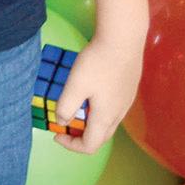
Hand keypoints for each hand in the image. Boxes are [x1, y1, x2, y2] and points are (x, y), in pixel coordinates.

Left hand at [53, 33, 146, 156]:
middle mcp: (119, 114)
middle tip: (64, 124)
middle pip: (100, 137)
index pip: (90, 146)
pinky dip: (98, 112)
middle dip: (80, 136)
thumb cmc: (98, 63)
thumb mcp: (75, 85)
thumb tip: (62, 121)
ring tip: (75, 108)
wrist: (124, 39)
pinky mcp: (128, 90)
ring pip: (107, 123)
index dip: (71, 145)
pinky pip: (113, 110)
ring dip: (90, 123)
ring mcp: (126, 102)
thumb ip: (66, 106)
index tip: (56, 133)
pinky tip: (90, 94)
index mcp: (105, 117)